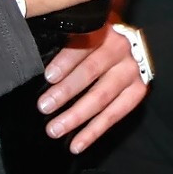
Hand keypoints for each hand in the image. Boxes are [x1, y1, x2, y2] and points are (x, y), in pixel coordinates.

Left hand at [38, 25, 149, 152]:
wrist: (134, 42)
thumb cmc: (99, 38)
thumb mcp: (85, 29)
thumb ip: (66, 38)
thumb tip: (34, 51)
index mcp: (104, 30)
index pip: (83, 45)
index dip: (66, 62)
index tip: (49, 77)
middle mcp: (121, 49)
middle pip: (91, 71)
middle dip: (66, 91)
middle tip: (44, 106)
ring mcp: (131, 71)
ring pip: (102, 95)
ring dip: (77, 115)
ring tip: (54, 129)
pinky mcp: (138, 90)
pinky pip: (116, 114)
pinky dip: (95, 131)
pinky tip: (77, 144)